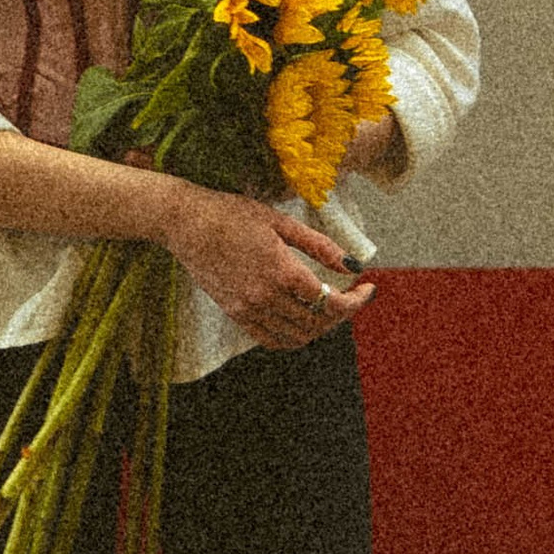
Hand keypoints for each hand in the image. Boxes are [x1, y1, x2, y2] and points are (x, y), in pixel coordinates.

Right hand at [158, 180, 373, 352]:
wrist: (185, 223)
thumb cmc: (232, 214)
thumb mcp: (281, 222)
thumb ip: (320, 246)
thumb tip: (353, 265)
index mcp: (282, 271)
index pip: (330, 302)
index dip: (356, 300)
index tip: (368, 289)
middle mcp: (266, 297)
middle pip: (317, 322)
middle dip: (343, 313)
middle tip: (352, 295)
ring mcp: (248, 310)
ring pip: (297, 336)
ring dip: (320, 326)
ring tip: (328, 306)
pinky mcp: (235, 314)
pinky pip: (271, 339)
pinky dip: (293, 336)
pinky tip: (301, 318)